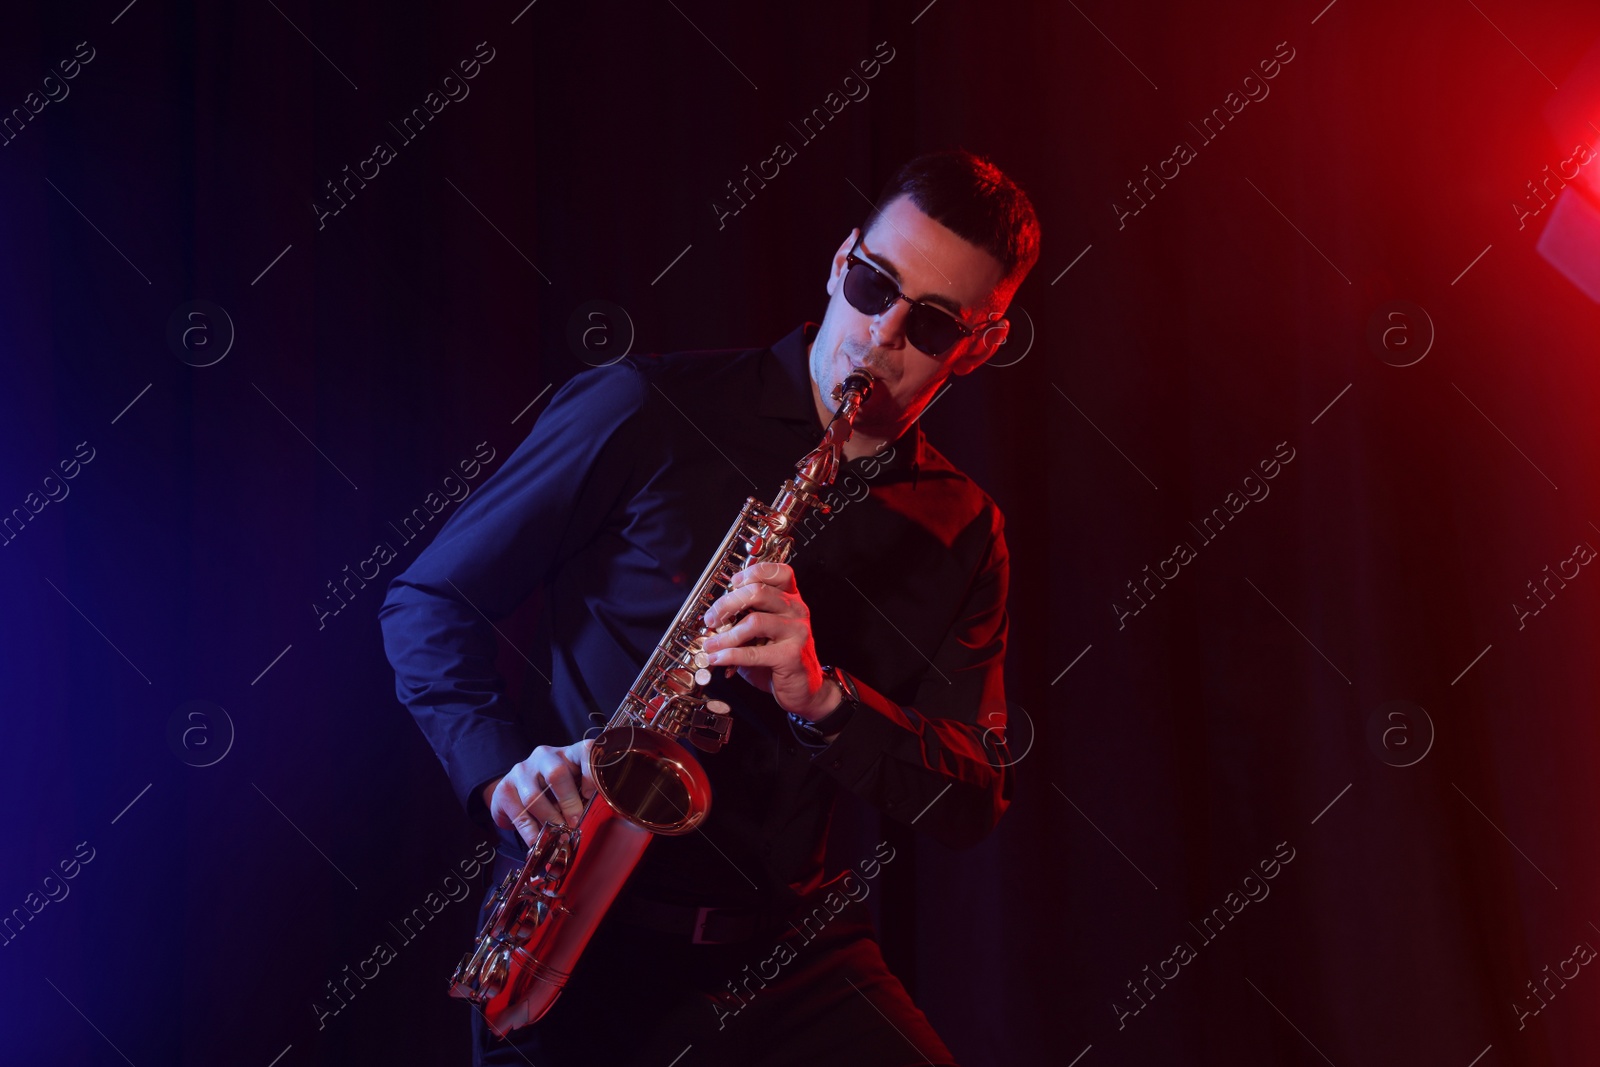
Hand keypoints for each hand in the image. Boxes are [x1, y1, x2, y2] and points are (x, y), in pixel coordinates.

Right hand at [481, 739, 595, 846]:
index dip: (590, 772)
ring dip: (548, 820)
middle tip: (574, 823)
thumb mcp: (573, 788)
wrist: (516, 792)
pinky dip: (530, 832)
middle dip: (568, 802)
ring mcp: (522, 770)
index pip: (585, 750)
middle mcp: (545, 756)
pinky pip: (519, 813)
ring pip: (534, 796)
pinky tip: (537, 842)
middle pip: (556, 773)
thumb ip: (583, 797)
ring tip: (557, 835)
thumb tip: (594, 823)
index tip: (591, 795)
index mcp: (568, 753)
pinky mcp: (505, 787)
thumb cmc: (554, 792)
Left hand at [701, 562, 840, 720]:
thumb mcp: (762, 632)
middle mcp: (796, 610)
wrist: (803, 688)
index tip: (732, 583)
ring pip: (754, 622)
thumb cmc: (778, 657)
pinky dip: (731, 655)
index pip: (778, 571)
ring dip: (726, 635)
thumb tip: (713, 618)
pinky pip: (755, 652)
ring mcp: (796, 631)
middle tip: (711, 619)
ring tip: (710, 644)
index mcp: (790, 598)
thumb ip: (744, 619)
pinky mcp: (791, 655)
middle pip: (758, 592)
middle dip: (727, 604)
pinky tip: (718, 658)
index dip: (753, 572)